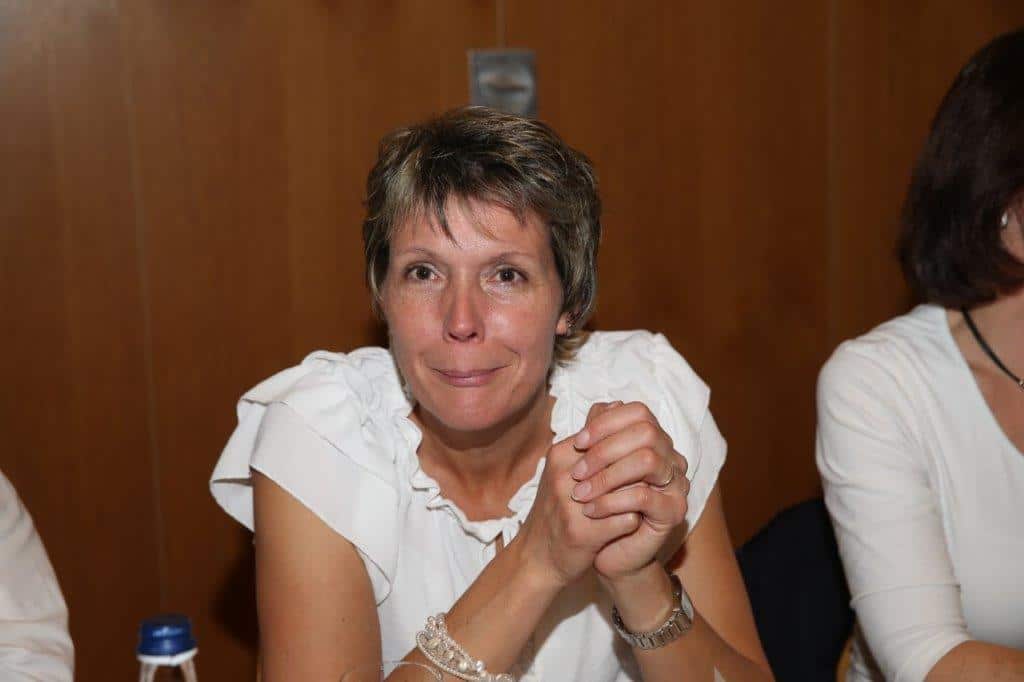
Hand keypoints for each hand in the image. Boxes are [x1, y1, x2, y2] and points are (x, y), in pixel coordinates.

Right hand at [515, 434, 642, 589]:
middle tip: (652, 482)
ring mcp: (571, 503)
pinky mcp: (582, 533)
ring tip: (642, 503)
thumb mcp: (567, 466)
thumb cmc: (558, 509)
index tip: (642, 462)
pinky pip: (627, 518)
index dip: (633, 450)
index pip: (612, 436)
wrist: (537, 556)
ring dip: (640, 496)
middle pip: (624, 461)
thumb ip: (591, 437)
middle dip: (642, 472)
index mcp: (562, 453)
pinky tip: (631, 525)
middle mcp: (564, 474)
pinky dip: (634, 521)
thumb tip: (617, 403)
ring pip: (629, 489)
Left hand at [569, 401, 689, 580]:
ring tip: (580, 493)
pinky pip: (643, 496)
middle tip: (576, 472)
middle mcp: (670, 457)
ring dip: (607, 476)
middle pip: (646, 432)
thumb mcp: (592, 468)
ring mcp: (676, 484)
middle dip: (605, 449)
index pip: (638, 413)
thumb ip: (598, 438)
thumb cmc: (596, 505)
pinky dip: (611, 501)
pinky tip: (590, 511)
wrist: (604, 551)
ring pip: (647, 461)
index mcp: (653, 441)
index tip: (577, 442)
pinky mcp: (672, 512)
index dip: (606, 423)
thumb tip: (598, 407)